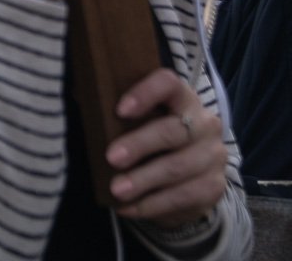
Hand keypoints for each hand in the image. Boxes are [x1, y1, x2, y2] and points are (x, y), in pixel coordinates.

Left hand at [107, 69, 228, 225]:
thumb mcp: (138, 121)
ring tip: (117, 190)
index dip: (146, 93)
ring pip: (178, 167)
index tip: (120, 110)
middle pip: (173, 131)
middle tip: (111, 158)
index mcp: (183, 98)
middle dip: (140, 144)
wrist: (190, 178)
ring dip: (144, 180)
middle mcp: (204, 124)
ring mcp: (213, 157)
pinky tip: (128, 208)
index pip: (169, 83)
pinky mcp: (213, 187)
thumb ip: (116, 110)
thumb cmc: (152, 140)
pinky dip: (151, 204)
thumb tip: (77, 96)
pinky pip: (182, 197)